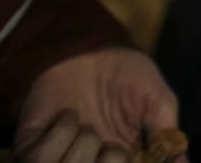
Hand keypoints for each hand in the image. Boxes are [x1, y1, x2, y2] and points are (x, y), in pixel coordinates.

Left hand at [14, 48, 182, 162]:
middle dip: (109, 162)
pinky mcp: (33, 147)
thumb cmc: (128, 74)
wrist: (90, 49)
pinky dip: (57, 135)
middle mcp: (92, 161)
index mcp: (123, 158)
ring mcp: (61, 156)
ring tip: (86, 124)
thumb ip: (167, 135)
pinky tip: (67, 117)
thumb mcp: (158, 102)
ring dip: (82, 146)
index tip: (126, 151)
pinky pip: (39, 159)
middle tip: (112, 145)